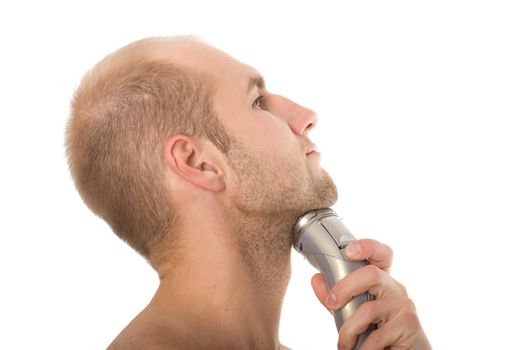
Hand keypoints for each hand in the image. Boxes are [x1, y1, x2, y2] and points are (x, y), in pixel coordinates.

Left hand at [310, 239, 430, 349]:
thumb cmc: (378, 334)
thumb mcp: (353, 314)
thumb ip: (336, 298)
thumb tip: (316, 279)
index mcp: (382, 282)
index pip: (381, 254)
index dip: (367, 246)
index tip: (348, 251)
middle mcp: (395, 288)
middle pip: (372, 274)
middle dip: (345, 287)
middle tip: (332, 303)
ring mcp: (404, 305)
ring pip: (369, 309)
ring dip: (349, 330)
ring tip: (343, 345)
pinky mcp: (409, 324)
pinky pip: (377, 335)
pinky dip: (363, 348)